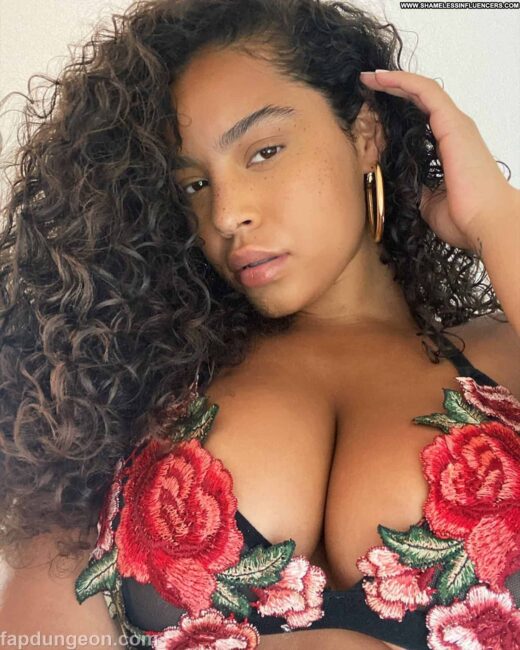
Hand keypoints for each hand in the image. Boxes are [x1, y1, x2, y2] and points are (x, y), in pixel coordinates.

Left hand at [360, 69, 518, 252]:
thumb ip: (414, 185)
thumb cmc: (463, 218)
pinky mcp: (452, 124)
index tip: (372, 106)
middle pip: (420, 99)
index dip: (397, 106)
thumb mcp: (426, 200)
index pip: (420, 117)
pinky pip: (426, 92)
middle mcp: (453, 131)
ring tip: (369, 78)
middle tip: (366, 83)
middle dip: (392, 89)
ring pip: (422, 90)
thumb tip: (399, 181)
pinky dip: (403, 82)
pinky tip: (381, 79)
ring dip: (394, 81)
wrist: (485, 223)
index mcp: (448, 147)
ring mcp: (454, 125)